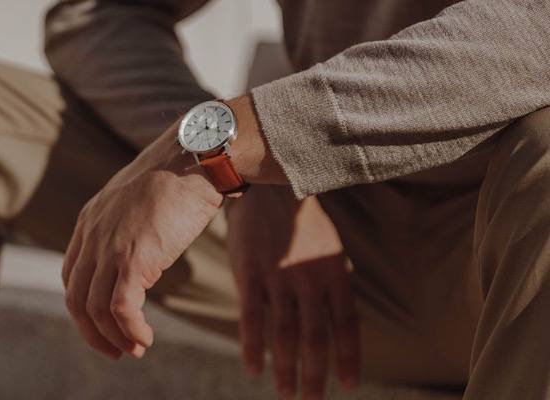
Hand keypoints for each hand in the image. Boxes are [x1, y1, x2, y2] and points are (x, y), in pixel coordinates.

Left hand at [62, 125, 221, 358]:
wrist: (195, 159)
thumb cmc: (178, 176)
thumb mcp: (140, 199)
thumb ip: (130, 225)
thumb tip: (145, 249)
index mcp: (90, 221)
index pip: (72, 276)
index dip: (84, 306)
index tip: (105, 322)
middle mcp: (92, 235)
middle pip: (76, 299)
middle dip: (93, 332)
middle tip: (116, 350)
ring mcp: (110, 247)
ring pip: (96, 309)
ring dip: (114, 338)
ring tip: (136, 349)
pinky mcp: (133, 258)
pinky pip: (121, 309)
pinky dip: (131, 330)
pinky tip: (147, 339)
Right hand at [226, 186, 359, 399]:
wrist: (270, 190)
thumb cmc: (304, 225)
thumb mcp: (331, 249)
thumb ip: (336, 285)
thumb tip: (343, 327)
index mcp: (335, 272)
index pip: (347, 326)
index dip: (349, 358)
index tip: (349, 385)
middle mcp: (310, 278)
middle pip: (316, 338)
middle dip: (316, 376)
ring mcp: (279, 276)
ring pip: (285, 334)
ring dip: (286, 369)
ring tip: (286, 393)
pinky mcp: (250, 273)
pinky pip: (252, 319)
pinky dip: (253, 348)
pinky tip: (254, 369)